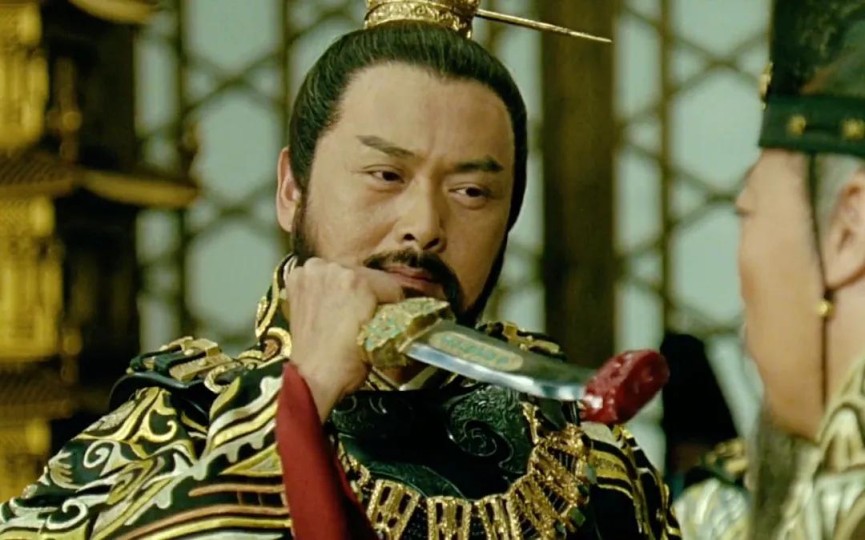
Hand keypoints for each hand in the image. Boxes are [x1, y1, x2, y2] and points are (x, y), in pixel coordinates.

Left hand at [283, 258, 402, 420]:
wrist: (314, 375)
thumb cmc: (349, 360)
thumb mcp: (380, 333)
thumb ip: (384, 310)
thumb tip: (387, 304)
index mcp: (359, 280)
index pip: (387, 283)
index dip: (391, 301)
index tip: (388, 311)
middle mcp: (335, 269)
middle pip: (361, 275)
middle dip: (365, 291)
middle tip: (362, 311)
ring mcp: (312, 272)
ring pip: (338, 272)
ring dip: (341, 285)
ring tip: (340, 307)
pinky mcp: (296, 280)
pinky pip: (316, 275)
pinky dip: (319, 285)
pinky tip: (321, 302)